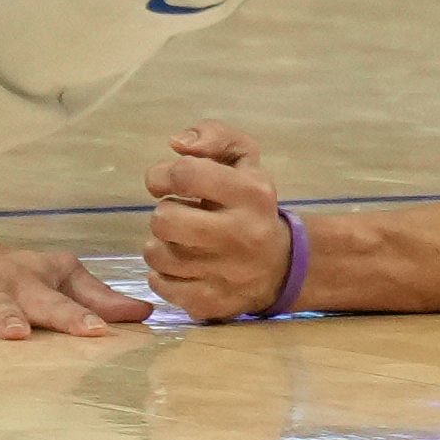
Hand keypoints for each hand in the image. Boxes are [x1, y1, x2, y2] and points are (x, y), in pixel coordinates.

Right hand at [0, 232, 134, 341]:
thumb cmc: (13, 273)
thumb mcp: (57, 275)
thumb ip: (98, 297)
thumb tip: (148, 313)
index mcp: (28, 289)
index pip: (59, 306)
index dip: (79, 318)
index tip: (99, 332)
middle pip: (4, 308)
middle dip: (11, 321)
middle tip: (18, 334)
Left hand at [143, 122, 301, 320]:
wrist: (281, 266)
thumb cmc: (250, 203)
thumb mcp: (243, 159)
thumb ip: (214, 136)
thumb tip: (177, 143)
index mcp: (252, 193)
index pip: (185, 174)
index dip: (162, 174)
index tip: (164, 182)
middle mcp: (242, 234)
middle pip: (164, 219)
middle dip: (164, 214)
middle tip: (178, 216)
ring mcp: (227, 274)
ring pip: (158, 254)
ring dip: (160, 245)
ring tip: (180, 241)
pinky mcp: (213, 304)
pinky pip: (161, 285)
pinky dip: (163, 274)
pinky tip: (182, 266)